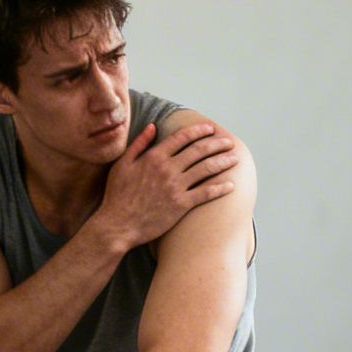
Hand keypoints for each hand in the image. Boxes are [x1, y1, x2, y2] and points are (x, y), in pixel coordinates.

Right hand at [94, 122, 240, 249]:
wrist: (118, 225)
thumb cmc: (117, 195)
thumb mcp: (122, 164)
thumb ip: (139, 144)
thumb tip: (152, 126)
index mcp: (154, 156)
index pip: (182, 138)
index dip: (199, 131)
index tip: (210, 129)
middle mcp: (168, 169)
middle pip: (199, 151)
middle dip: (216, 144)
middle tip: (228, 142)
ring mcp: (176, 187)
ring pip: (206, 169)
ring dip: (223, 162)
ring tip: (235, 159)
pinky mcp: (181, 205)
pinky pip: (205, 193)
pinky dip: (220, 188)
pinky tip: (231, 185)